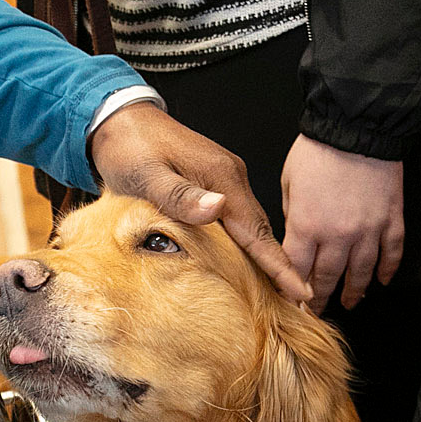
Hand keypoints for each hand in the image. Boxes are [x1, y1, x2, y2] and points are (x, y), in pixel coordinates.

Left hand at [89, 100, 309, 303]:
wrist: (121, 119)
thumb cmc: (129, 147)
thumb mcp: (147, 173)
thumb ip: (180, 194)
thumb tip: (217, 208)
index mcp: (221, 177)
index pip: (256, 232)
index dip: (279, 265)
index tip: (300, 292)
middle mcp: (231, 177)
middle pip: (260, 231)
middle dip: (280, 267)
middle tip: (298, 302)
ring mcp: (225, 178)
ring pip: (251, 226)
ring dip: (265, 256)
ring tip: (280, 290)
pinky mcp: (216, 181)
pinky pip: (238, 218)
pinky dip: (248, 242)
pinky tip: (248, 260)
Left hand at [281, 134, 404, 311]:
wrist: (358, 126)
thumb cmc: (319, 149)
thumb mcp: (289, 182)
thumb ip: (292, 214)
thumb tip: (295, 236)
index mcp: (307, 225)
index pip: (296, 270)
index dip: (292, 290)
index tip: (292, 303)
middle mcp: (338, 235)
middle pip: (328, 278)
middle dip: (321, 299)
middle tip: (317, 313)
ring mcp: (368, 230)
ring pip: (361, 273)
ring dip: (354, 292)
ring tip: (349, 303)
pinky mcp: (391, 220)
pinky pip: (391, 254)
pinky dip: (387, 271)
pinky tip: (382, 281)